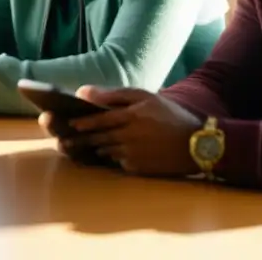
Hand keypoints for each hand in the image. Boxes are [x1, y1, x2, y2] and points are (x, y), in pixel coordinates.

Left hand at [39, 87, 201, 176]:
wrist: (198, 143)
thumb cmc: (169, 115)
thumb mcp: (144, 96)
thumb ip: (113, 94)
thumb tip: (82, 92)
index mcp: (131, 116)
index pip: (98, 120)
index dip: (81, 122)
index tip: (66, 122)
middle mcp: (129, 137)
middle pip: (97, 138)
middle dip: (78, 139)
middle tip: (63, 140)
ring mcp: (133, 155)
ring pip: (104, 151)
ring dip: (91, 148)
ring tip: (75, 146)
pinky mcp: (138, 169)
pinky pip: (118, 162)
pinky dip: (110, 157)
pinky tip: (104, 153)